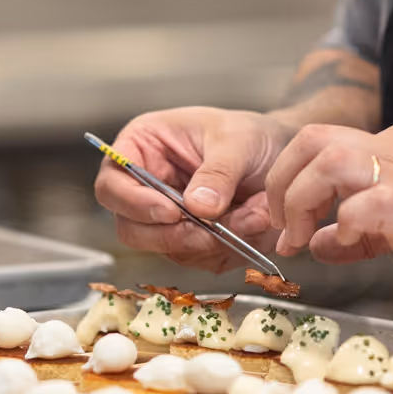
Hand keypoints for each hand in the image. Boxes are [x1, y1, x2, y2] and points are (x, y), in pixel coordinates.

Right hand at [93, 106, 286, 271]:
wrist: (280, 154)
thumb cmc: (250, 134)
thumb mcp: (237, 140)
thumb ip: (218, 171)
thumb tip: (198, 207)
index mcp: (142, 147)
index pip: (112, 183)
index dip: (134, 203)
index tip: (171, 211)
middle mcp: (146, 187)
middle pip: (131, 229)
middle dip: (173, 235)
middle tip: (210, 230)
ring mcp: (167, 218)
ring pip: (168, 249)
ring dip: (211, 242)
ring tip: (252, 216)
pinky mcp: (191, 241)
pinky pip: (199, 259)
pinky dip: (228, 249)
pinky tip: (253, 223)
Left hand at [266, 118, 392, 310]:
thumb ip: (363, 228)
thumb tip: (319, 240)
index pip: (326, 144)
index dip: (293, 180)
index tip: (287, 222)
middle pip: (313, 139)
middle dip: (281, 181)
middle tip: (280, 225)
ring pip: (326, 159)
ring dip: (298, 199)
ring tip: (298, 238)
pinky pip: (360, 203)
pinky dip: (342, 223)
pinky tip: (347, 243)